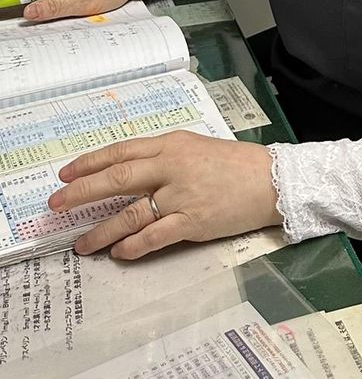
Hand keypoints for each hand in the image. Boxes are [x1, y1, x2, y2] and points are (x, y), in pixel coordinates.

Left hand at [48, 131, 280, 259]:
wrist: (270, 180)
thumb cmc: (234, 163)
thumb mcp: (196, 148)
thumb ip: (164, 156)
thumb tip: (129, 170)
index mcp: (172, 143)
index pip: (122, 151)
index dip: (90, 162)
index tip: (66, 174)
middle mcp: (172, 166)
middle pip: (118, 177)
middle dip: (82, 191)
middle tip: (56, 204)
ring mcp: (181, 195)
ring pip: (131, 212)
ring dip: (102, 230)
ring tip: (82, 244)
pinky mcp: (193, 221)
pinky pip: (155, 235)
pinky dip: (134, 245)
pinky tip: (120, 253)